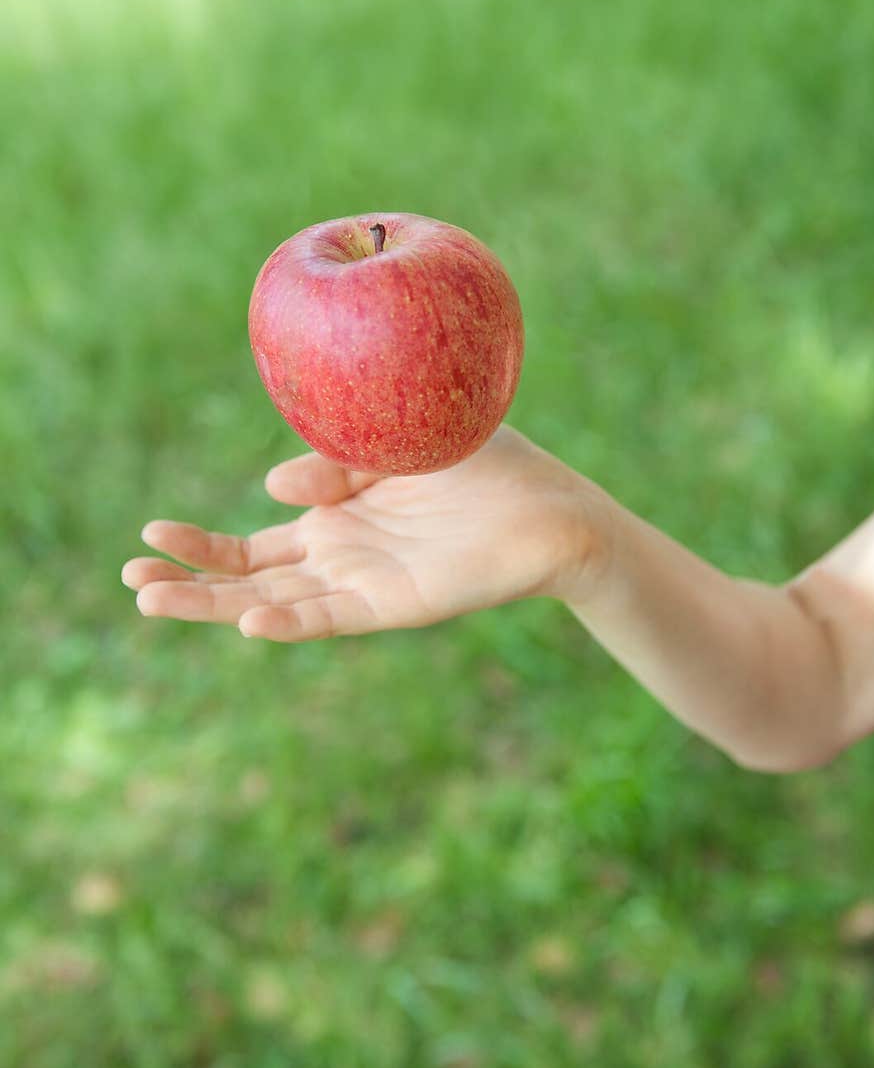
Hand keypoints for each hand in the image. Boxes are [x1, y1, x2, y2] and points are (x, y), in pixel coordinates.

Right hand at [122, 427, 608, 641]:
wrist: (551, 504)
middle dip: (188, 581)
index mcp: (333, 519)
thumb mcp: (385, 445)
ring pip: (275, 604)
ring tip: (151, 600)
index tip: (149, 531)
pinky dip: (291, 622)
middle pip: (248, 581)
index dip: (199, 544)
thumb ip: (330, 464)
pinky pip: (332, 617)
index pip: (250, 544)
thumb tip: (271, 483)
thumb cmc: (477, 463)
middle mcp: (339, 558)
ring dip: (216, 605)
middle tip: (129, 580)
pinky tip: (249, 621)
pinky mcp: (395, 604)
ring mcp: (362, 584)